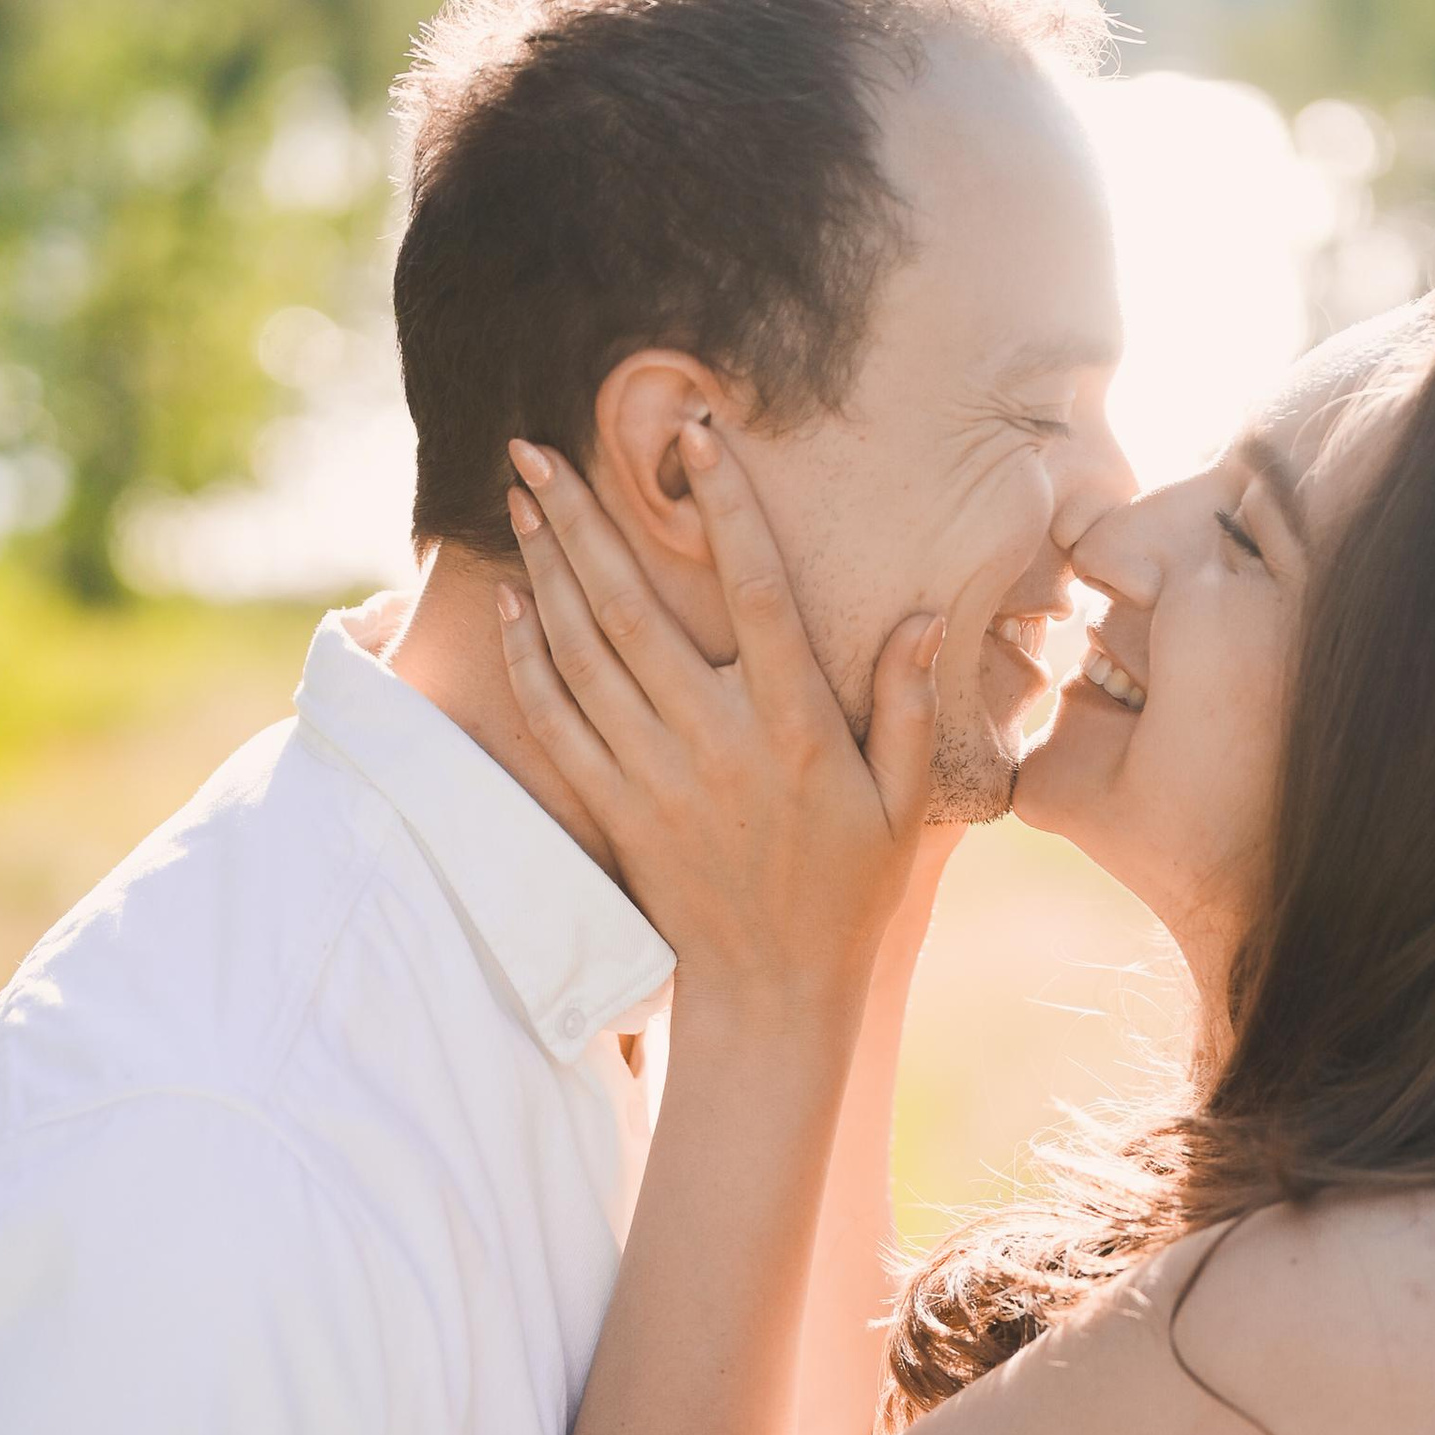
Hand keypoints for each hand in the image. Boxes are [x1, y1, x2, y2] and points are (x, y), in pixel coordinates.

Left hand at [497, 427, 942, 1013]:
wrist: (773, 996)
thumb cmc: (848, 895)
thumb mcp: (902, 806)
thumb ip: (905, 707)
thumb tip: (922, 615)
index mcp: (795, 728)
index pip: (755, 594)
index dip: (727, 511)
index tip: (697, 439)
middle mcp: (715, 742)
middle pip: (634, 610)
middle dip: (583, 520)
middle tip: (536, 447)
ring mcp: (655, 777)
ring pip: (585, 655)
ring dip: (547, 570)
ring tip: (520, 498)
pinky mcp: (615, 812)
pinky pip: (558, 725)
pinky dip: (528, 662)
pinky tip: (512, 605)